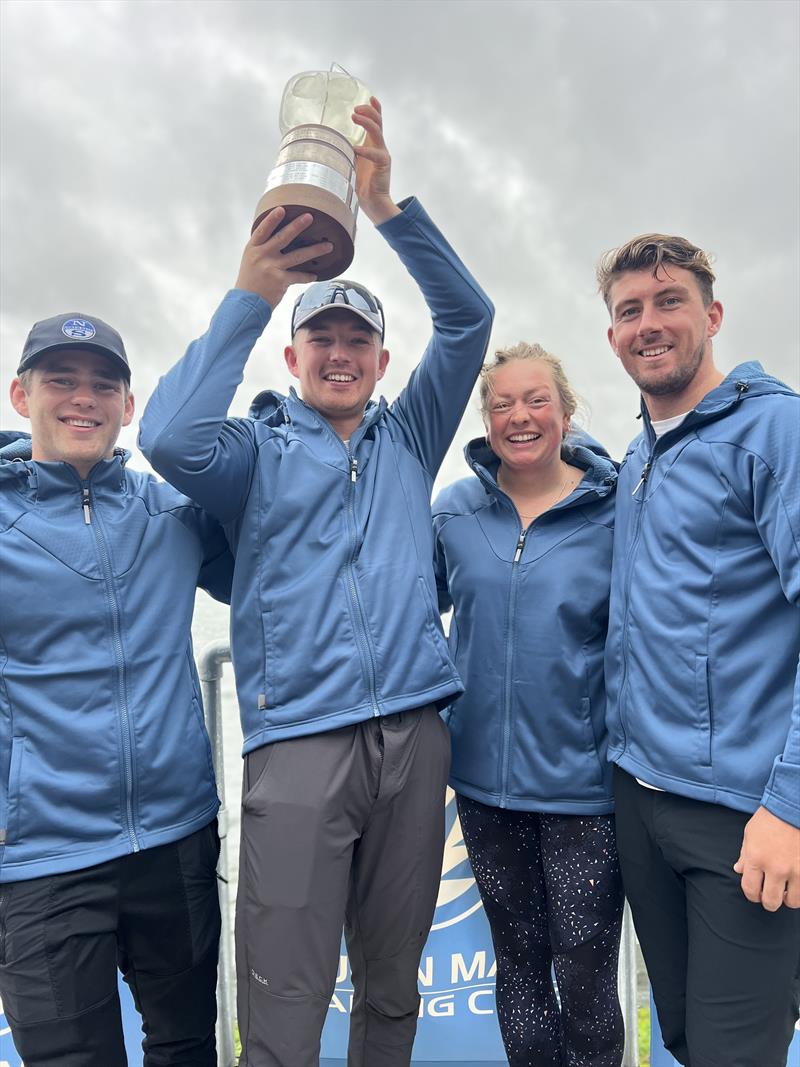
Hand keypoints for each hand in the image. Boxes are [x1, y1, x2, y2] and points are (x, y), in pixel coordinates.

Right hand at [235, 209, 331, 308]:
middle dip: (297, 226)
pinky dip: (307, 276)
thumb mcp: (251, 259)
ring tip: (328, 245)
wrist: (246, 303)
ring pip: (297, 256)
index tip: (282, 209)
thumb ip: (263, 248)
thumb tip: (280, 236)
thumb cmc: (250, 280)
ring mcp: (272, 268)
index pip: (262, 230)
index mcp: (253, 248)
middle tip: (310, 217)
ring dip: (315, 250)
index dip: (272, 219)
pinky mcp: (280, 281)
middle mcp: (262, 256)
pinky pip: (299, 276)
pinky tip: (315, 275)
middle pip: (282, 238)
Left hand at [352, 97, 399, 225]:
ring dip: (367, 122)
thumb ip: (343, 152)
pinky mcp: (383, 165)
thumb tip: (323, 145)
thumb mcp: (350, 163)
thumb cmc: (360, 184)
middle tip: (355, 109)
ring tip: (355, 117)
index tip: (370, 97)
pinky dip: (365, 150)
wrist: (372, 202)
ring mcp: (382, 155)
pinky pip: (376, 154)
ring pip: (378, 132)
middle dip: (368, 111)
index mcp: (373, 145)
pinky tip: (356, 149)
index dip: (375, 109)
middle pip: (378, 122)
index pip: (377, 122)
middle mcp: (379, 147)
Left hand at [733, 806, 799, 910]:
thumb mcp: (750, 834)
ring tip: (787, 891)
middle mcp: (775, 868)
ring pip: (792, 902)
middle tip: (771, 895)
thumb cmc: (770, 818)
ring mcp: (795, 870)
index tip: (755, 894)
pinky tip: (796, 884)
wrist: (792, 808)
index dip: (752, 896)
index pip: (750, 890)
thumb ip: (744, 855)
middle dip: (769, 901)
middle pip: (770, 901)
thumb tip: (739, 870)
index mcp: (756, 859)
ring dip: (788, 899)